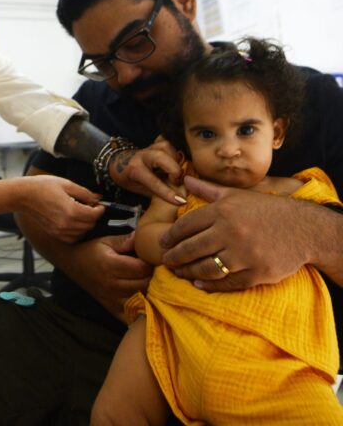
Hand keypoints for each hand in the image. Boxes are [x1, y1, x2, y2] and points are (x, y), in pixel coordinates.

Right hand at [19, 175, 104, 242]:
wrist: (24, 195)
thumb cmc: (43, 186)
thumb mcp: (67, 184)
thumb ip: (84, 193)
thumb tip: (97, 197)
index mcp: (71, 210)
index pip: (93, 215)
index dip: (100, 210)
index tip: (100, 205)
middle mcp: (66, 224)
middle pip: (89, 225)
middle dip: (94, 216)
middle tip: (92, 207)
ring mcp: (59, 231)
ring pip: (82, 233)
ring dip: (87, 224)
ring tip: (83, 213)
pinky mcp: (54, 233)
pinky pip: (72, 238)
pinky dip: (78, 232)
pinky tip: (75, 222)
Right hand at [67, 233, 152, 319]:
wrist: (74, 265)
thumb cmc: (91, 250)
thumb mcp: (106, 240)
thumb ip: (124, 240)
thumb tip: (142, 237)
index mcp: (110, 266)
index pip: (142, 268)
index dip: (151, 262)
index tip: (153, 258)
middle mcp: (111, 285)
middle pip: (144, 284)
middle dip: (154, 276)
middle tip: (155, 269)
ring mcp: (112, 299)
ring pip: (142, 299)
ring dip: (150, 291)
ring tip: (151, 281)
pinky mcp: (112, 309)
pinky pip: (132, 315)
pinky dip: (141, 309)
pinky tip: (145, 299)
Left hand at [109, 135, 183, 202]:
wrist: (119, 163)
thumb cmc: (129, 179)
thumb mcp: (139, 189)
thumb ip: (156, 192)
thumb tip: (178, 197)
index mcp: (135, 170)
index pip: (154, 182)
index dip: (168, 193)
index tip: (181, 201)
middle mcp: (142, 155)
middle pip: (162, 158)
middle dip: (174, 171)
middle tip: (176, 181)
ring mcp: (149, 146)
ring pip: (167, 147)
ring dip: (176, 160)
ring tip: (176, 171)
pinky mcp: (154, 142)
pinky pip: (168, 142)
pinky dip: (174, 151)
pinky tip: (175, 160)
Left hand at [159, 176, 311, 291]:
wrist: (302, 228)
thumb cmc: (264, 209)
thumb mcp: (235, 195)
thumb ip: (207, 190)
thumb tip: (184, 179)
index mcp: (223, 212)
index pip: (187, 226)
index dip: (171, 236)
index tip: (162, 243)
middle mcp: (230, 232)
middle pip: (191, 249)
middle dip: (174, 257)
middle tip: (166, 261)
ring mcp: (244, 255)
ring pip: (206, 268)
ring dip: (188, 273)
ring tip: (179, 273)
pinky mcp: (256, 273)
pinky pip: (227, 283)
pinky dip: (210, 285)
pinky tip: (199, 284)